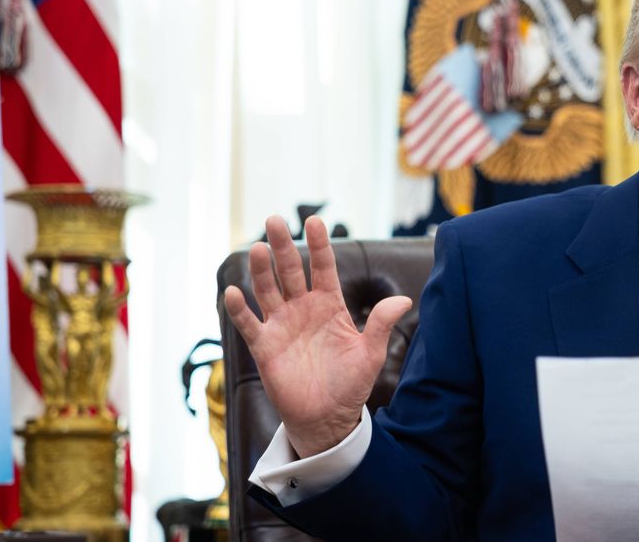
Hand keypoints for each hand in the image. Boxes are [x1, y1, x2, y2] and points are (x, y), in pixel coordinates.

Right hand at [224, 215, 411, 457]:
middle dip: (283, 247)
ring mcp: (281, 325)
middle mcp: (302, 308)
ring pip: (268, 290)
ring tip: (257, 248)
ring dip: (261, 270)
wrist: (327, 418)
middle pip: (290, 271)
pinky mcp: (264, 346)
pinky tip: (234, 292)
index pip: (323, 268)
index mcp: (329, 305)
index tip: (316, 221)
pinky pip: (249, 324)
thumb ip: (382, 324)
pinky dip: (240, 309)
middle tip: (274, 221)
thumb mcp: (370, 353)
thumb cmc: (350, 384)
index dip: (320, 245)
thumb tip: (405, 300)